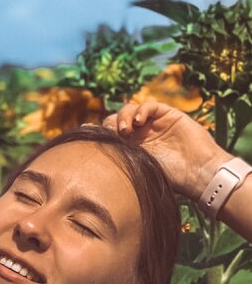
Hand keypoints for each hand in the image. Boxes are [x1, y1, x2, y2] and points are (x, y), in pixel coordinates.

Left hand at [101, 99, 226, 199]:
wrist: (199, 173)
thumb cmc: (171, 178)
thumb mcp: (139, 169)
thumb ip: (121, 160)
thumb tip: (90, 163)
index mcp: (131, 147)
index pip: (109, 133)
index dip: (96, 130)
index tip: (84, 131)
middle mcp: (140, 133)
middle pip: (116, 119)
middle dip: (110, 124)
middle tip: (112, 136)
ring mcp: (153, 123)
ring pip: (129, 110)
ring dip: (123, 117)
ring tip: (125, 131)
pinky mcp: (168, 114)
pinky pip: (149, 105)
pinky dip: (141, 110)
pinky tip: (139, 123)